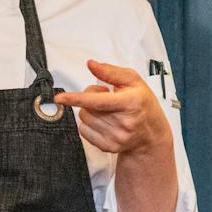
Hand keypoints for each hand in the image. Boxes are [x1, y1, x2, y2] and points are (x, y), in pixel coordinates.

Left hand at [54, 60, 172, 157]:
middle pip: (87, 108)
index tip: (60, 98)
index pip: (98, 101)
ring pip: (84, 119)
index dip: (77, 98)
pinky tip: (104, 122)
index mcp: (131, 103)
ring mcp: (117, 137)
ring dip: (90, 111)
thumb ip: (110, 72)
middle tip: (107, 97)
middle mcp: (125, 123)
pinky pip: (84, 131)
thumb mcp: (133, 81)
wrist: (151, 132)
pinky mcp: (110, 147)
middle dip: (91, 98)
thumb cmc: (141, 102)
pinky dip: (89, 124)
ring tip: (108, 110)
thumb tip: (91, 64)